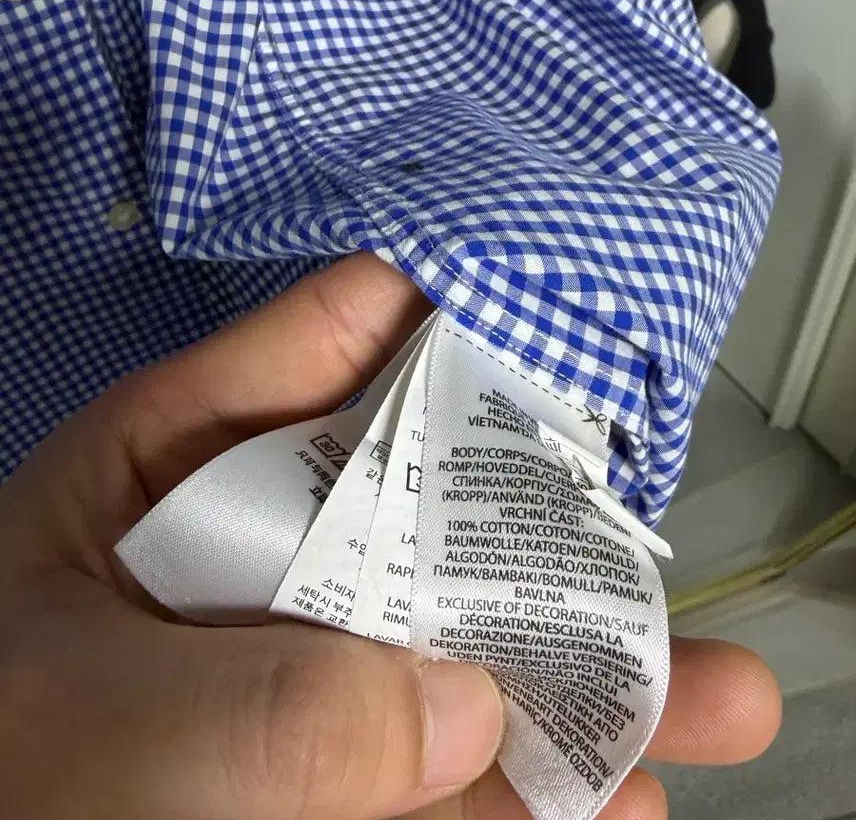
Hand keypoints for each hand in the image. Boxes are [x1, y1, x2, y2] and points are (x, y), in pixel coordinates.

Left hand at [0, 254, 780, 819]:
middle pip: (424, 500)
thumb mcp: (100, 719)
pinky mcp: (339, 769)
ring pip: (464, 644)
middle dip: (543, 510)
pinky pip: (456, 769)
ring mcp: (308, 667)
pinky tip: (624, 791)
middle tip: (644, 505)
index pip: (319, 344)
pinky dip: (538, 784)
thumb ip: (269, 700)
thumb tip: (464, 702)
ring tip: (713, 690)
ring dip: (584, 669)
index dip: (434, 310)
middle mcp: (262, 557)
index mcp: (172, 474)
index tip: (547, 296)